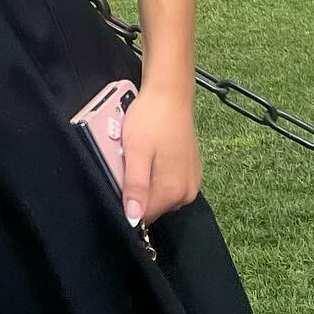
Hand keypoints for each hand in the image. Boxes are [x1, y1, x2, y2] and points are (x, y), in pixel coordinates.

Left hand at [120, 86, 201, 226]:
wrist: (170, 94)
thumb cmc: (151, 119)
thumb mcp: (136, 151)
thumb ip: (135, 186)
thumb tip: (133, 219)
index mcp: (174, 192)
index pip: (144, 216)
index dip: (127, 201)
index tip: (121, 178)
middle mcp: (187, 193)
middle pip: (152, 205)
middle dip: (137, 189)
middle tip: (130, 160)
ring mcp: (192, 182)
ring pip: (160, 194)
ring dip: (146, 180)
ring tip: (141, 154)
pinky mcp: (191, 170)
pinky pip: (168, 182)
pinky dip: (156, 172)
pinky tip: (152, 153)